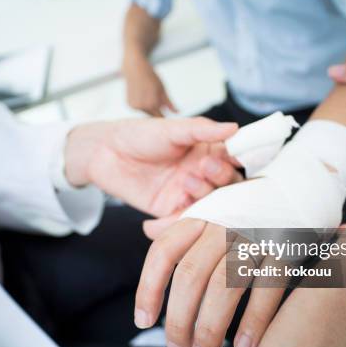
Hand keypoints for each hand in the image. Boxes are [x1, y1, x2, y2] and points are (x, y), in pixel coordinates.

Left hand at [64, 117, 240, 218]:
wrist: (105, 153)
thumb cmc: (139, 135)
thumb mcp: (172, 129)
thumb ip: (202, 130)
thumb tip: (234, 128)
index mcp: (207, 151)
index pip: (234, 157)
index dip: (240, 158)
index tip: (240, 156)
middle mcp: (202, 173)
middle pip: (227, 183)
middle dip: (221, 176)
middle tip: (205, 167)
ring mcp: (188, 193)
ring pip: (211, 202)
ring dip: (204, 193)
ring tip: (186, 180)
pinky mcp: (171, 210)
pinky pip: (187, 219)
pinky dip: (186, 215)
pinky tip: (178, 202)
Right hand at [123, 56, 176, 116]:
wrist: (135, 68)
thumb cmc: (150, 77)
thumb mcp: (162, 89)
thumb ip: (169, 102)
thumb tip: (177, 112)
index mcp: (152, 103)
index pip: (160, 117)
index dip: (165, 116)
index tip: (168, 115)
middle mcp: (141, 107)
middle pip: (153, 115)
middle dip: (157, 110)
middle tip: (156, 98)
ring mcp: (134, 106)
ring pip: (146, 112)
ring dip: (149, 108)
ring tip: (148, 94)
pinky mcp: (129, 104)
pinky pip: (138, 109)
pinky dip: (141, 105)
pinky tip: (141, 94)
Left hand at [134, 128, 345, 346]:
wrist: (301, 182)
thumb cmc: (250, 203)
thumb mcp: (212, 205)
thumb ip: (180, 222)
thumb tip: (148, 232)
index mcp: (202, 215)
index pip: (164, 252)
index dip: (148, 289)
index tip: (143, 320)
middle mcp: (224, 224)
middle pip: (190, 276)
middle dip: (179, 320)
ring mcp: (255, 235)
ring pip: (224, 287)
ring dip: (211, 330)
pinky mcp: (285, 248)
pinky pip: (267, 289)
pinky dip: (254, 321)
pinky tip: (245, 346)